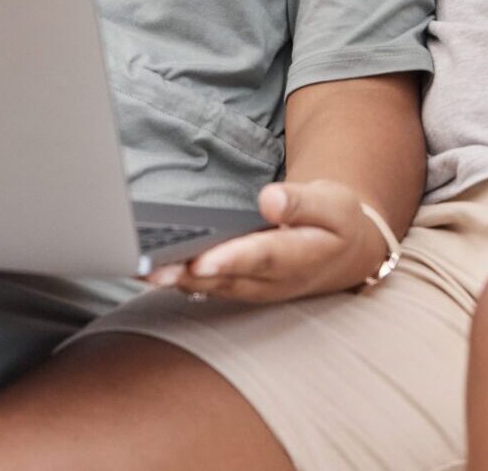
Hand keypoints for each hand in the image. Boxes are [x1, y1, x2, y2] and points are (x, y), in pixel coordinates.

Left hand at [147, 180, 388, 303]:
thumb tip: (269, 198)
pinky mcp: (239, 286)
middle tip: (153, 268)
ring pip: (211, 288)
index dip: (231, 259)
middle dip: (188, 274)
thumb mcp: (334, 205)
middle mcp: (273, 280)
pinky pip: (206, 288)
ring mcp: (254, 288)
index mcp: (300, 256)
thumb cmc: (337, 224)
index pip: (261, 258)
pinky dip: (178, 281)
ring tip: (142, 268)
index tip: (202, 259)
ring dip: (176, 281)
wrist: (346, 254)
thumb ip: (302, 202)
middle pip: (225, 278)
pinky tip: (149, 270)